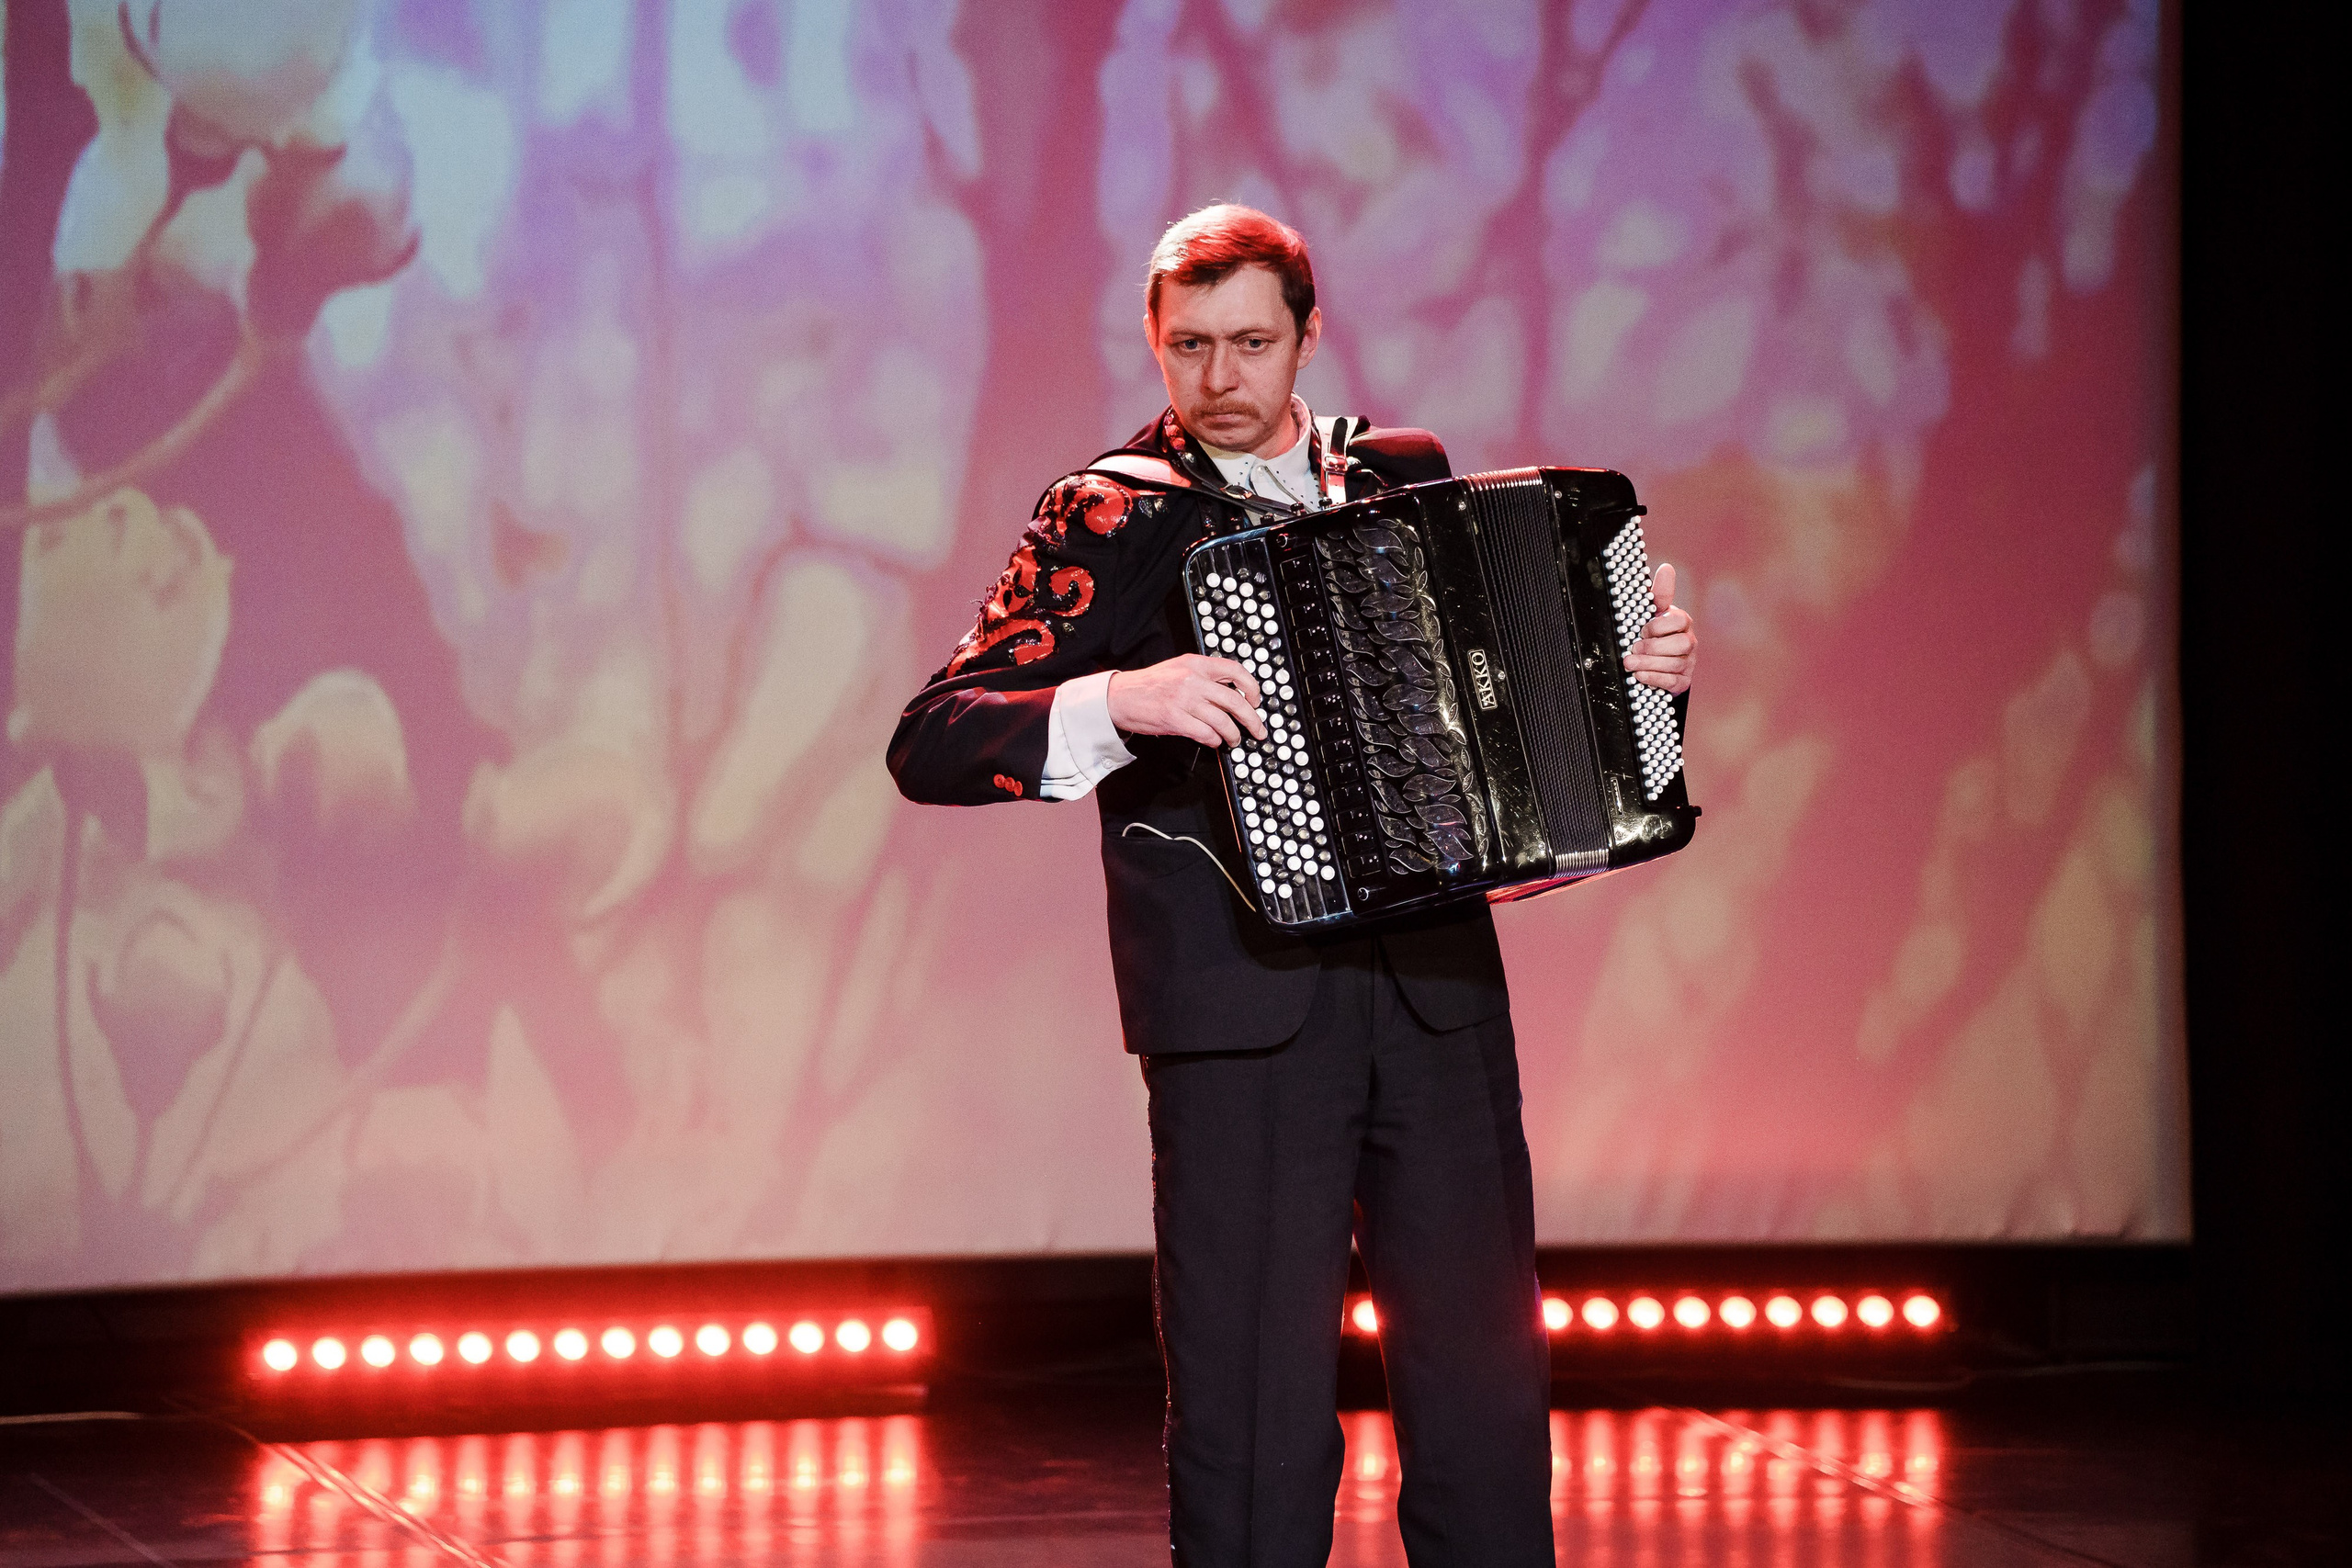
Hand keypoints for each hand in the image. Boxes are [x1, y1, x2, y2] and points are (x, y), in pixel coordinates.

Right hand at [1106, 655, 1267, 746]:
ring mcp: (1184, 700)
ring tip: (1234, 740)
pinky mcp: (1175, 719)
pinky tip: (1214, 741)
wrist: (1121, 696)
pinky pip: (1206, 734)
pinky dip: (1214, 741)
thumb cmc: (1150, 685)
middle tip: (1258, 730)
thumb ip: (1204, 676)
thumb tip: (1232, 692)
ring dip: (1233, 735)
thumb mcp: (1179, 668)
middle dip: (1252, 719)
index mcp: (1195, 664)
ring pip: (1223, 721)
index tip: (1255, 700)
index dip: (1252, 687)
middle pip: (1235, 701)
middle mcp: (1192, 680)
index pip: (1235, 671)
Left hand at [1624, 562, 1696, 693]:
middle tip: (1633, 648)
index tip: (1642, 629)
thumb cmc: (1653, 633)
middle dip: (1654, 647)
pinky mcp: (1683, 681)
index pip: (1679, 620)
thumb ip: (1660, 594)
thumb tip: (1667, 568)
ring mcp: (1688, 662)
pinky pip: (1673, 682)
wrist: (1655, 662)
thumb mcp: (1653, 613)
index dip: (1659, 626)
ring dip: (1649, 664)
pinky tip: (1640, 676)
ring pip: (1676, 664)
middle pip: (1681, 644)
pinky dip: (1655, 678)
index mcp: (1682, 622)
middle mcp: (1689, 642)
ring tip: (1630, 663)